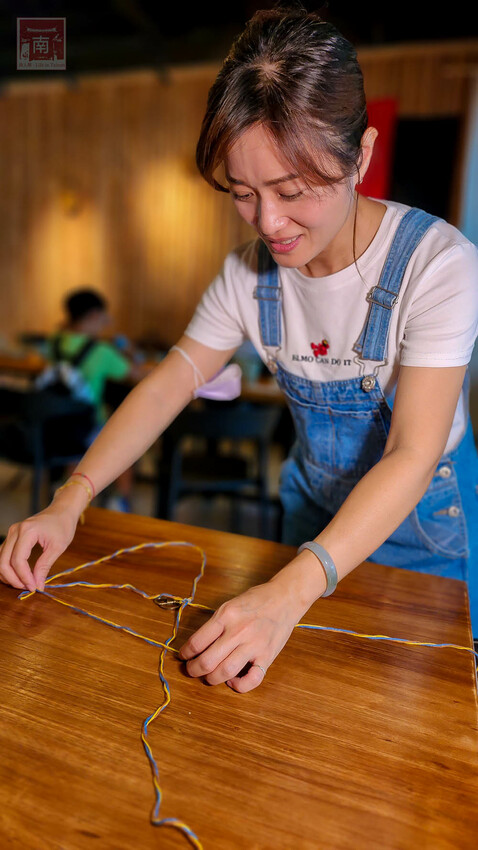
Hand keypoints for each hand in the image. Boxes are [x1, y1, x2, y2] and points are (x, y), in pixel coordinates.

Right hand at [0, 500, 79, 592]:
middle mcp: (15, 531)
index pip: (18, 560)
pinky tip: (18, 576)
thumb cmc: (63, 526)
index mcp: (27, 531)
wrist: (61, 511)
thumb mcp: (58, 547)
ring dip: (8, 575)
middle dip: (13, 579)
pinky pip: (3, 555)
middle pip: (4, 561)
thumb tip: (37, 585)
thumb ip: (45, 566)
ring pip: (0, 559)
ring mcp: (11, 533)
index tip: (34, 587)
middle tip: (28, 588)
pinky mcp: (11, 536)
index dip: (24, 577)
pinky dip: (8, 567)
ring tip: (23, 583)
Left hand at [178, 580, 303, 693]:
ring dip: (211, 679)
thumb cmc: (256, 600)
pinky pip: (252, 680)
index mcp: (226, 616)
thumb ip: (215, 624)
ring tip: (208, 677)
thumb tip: (197, 646)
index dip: (185, 653)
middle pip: (207, 661)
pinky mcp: (267, 656)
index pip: (197, 642)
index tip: (183, 656)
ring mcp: (254, 645)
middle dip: (194, 670)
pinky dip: (239, 686)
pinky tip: (233, 681)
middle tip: (191, 670)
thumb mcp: (230, 605)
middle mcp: (238, 631)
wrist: (285, 597)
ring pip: (225, 672)